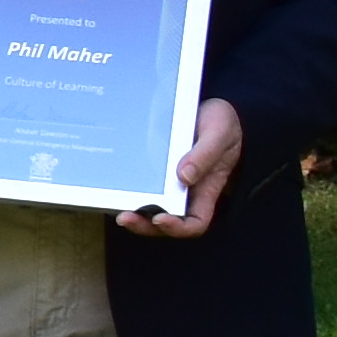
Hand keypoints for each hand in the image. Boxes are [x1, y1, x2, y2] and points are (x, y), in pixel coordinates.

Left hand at [117, 96, 245, 237]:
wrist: (210, 109)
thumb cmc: (223, 124)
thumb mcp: (219, 134)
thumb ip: (205, 154)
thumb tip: (184, 176)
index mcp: (206, 190)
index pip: (195, 222)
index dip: (178, 228)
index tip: (161, 218)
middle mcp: (185, 191)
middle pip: (165, 222)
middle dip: (144, 225)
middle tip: (126, 217)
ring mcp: (168, 182)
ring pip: (149, 208)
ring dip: (133, 212)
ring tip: (115, 207)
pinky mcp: (155, 169)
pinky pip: (141, 186)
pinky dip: (127, 190)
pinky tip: (113, 185)